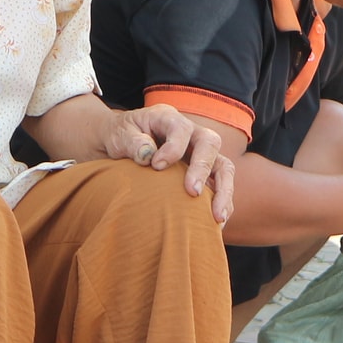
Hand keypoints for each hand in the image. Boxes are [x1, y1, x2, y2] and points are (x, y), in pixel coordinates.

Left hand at [104, 105, 233, 223]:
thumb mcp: (119, 134)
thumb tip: (148, 155)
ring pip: (223, 167)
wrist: (121, 145)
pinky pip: (220, 186)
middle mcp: (190, 134)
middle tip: (192, 192)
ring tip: (217, 217)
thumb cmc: (120, 137)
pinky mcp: (203, 173)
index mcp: (168, 118)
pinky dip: (221, 203)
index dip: (173, 147)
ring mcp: (199, 154)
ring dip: (223, 191)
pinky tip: (216, 224)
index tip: (156, 166)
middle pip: (210, 144)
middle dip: (203, 168)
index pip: (181, 128)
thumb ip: (132, 142)